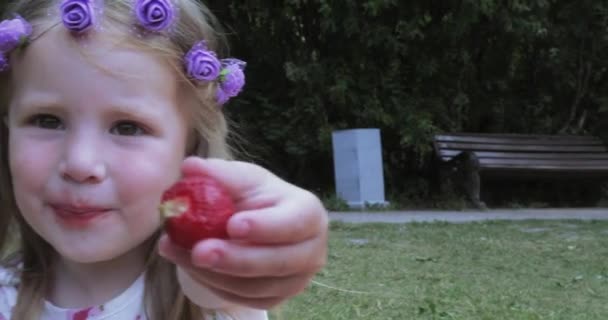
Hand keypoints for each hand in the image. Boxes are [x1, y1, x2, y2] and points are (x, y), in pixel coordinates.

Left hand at [158, 156, 328, 309]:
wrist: (259, 224)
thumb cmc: (255, 198)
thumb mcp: (242, 179)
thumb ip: (219, 174)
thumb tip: (190, 167)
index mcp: (309, 213)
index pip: (294, 223)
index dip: (265, 227)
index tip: (232, 225)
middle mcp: (311, 250)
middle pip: (277, 262)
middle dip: (235, 259)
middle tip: (199, 252)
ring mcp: (296, 279)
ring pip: (256, 286)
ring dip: (214, 274)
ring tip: (179, 253)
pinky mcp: (276, 298)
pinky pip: (244, 299)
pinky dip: (213, 285)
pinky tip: (188, 266)